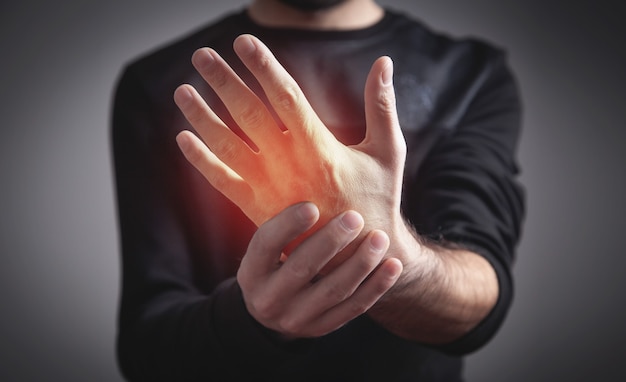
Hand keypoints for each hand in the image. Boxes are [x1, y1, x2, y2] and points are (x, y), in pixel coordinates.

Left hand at [174, 34, 406, 269]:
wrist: (357, 257)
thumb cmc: (377, 199)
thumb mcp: (388, 151)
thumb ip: (382, 106)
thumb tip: (384, 60)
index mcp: (321, 147)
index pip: (286, 97)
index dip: (263, 67)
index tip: (243, 42)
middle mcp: (289, 165)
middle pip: (249, 114)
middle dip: (224, 82)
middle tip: (202, 55)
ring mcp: (269, 188)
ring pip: (228, 145)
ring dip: (203, 116)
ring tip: (182, 90)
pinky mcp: (256, 209)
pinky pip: (222, 182)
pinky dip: (201, 161)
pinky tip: (183, 138)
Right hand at [237, 202, 401, 338]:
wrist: (277, 308)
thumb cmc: (276, 261)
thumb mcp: (266, 246)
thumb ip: (278, 217)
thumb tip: (288, 156)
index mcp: (251, 272)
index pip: (264, 245)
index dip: (287, 225)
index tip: (312, 205)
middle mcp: (268, 299)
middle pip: (301, 268)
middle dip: (330, 242)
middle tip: (355, 217)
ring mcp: (296, 319)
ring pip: (333, 291)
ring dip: (360, 264)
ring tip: (380, 238)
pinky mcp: (322, 328)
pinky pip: (353, 309)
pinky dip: (376, 287)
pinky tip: (392, 265)